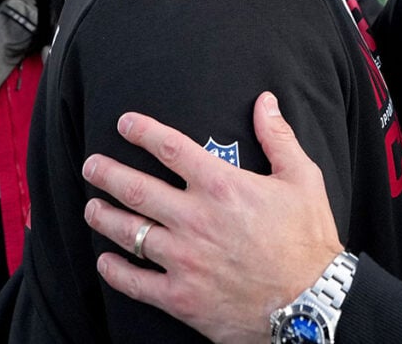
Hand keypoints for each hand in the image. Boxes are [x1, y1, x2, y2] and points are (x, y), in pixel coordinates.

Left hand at [82, 92, 342, 343]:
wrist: (310, 301)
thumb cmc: (308, 238)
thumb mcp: (303, 178)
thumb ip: (278, 137)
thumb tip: (265, 101)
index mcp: (222, 186)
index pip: (170, 148)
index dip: (142, 131)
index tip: (124, 123)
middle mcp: (195, 218)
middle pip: (135, 188)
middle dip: (106, 173)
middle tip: (91, 165)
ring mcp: (183, 259)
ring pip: (128, 232)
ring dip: (103, 217)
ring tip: (91, 208)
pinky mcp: (180, 296)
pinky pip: (134, 282)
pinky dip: (114, 270)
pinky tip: (105, 261)